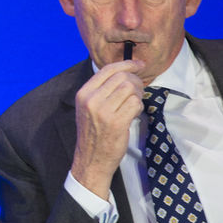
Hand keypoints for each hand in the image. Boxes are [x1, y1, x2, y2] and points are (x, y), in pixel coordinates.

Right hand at [70, 59, 145, 197]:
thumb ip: (101, 90)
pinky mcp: (116, 122)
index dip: (127, 64)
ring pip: (131, 89)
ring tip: (133, 105)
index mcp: (83, 94)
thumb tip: (125, 73)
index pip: (108, 70)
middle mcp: (91, 100)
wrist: (91, 159)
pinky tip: (133, 114)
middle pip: (122, 78)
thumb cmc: (93, 133)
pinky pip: (135, 103)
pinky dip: (139, 107)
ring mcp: (103, 111)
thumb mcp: (88, 108)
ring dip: (138, 95)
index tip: (139, 64)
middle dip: (136, 82)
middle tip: (138, 91)